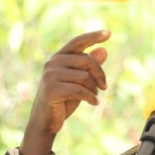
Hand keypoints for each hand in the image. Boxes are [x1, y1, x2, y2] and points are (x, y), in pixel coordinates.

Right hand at [20, 30, 109, 154]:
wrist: (46, 120)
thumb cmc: (64, 99)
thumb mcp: (79, 81)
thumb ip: (89, 67)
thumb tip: (104, 51)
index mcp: (59, 57)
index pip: (78, 42)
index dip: (93, 37)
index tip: (109, 33)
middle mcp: (52, 62)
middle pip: (87, 60)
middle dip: (100, 74)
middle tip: (104, 87)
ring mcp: (50, 75)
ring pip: (85, 77)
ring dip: (94, 89)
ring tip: (93, 97)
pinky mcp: (52, 89)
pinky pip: (80, 90)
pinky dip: (90, 98)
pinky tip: (94, 103)